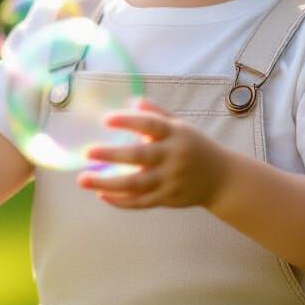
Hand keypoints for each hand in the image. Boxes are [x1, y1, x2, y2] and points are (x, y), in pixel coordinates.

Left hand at [77, 99, 229, 208]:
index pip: (151, 125)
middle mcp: (173, 157)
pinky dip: (120, 200)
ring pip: (135, 184)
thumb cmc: (195, 147)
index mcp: (176, 134)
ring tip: (83, 179)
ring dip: (107, 183)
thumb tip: (133, 102)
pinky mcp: (167, 199)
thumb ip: (158, 115)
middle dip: (111, 155)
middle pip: (140, 156)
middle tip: (87, 153)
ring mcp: (170, 180)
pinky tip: (101, 194)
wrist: (221, 179)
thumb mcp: (181, 126)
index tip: (106, 120)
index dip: (128, 121)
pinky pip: (140, 202)